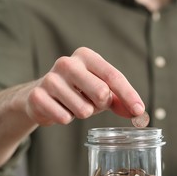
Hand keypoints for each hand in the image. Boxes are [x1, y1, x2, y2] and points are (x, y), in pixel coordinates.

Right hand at [24, 47, 144, 125]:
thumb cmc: (79, 91)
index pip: (114, 76)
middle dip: (102, 105)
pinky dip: (67, 118)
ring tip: (74, 104)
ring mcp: (50, 79)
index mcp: (87, 56)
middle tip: (93, 102)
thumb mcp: (102, 91)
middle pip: (101, 92)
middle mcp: (67, 63)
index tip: (139, 111)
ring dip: (83, 113)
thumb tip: (139, 113)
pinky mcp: (37, 96)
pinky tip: (60, 109)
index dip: (129, 95)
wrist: (42, 97)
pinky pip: (64, 118)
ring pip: (84, 109)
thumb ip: (121, 100)